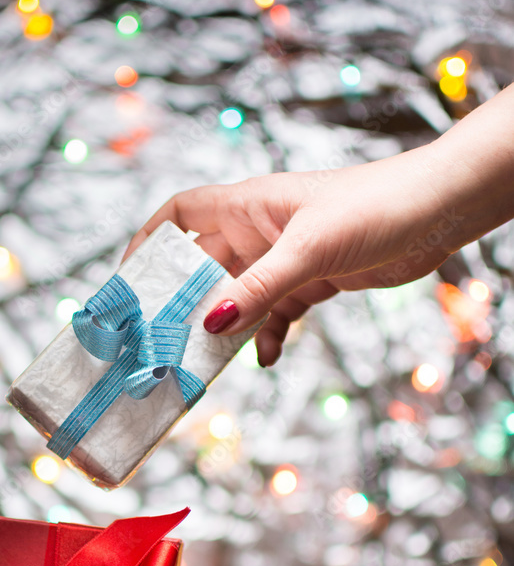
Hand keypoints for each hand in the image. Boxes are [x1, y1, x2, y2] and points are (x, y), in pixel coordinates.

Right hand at [124, 85, 513, 366]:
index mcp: (247, 205)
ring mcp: (284, 258)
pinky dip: (267, 335)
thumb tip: (210, 325)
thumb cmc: (373, 207)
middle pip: (204, 266)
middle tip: (165, 337)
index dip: (151, 241)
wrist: (436, 213)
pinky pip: (274, 312)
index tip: (130, 277)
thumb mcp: (308, 250)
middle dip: (186, 300)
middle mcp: (259, 230)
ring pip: (238, 296)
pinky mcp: (311, 281)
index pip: (181, 215)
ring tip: (211, 359)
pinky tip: (267, 358)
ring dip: (227, 327)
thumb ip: (259, 288)